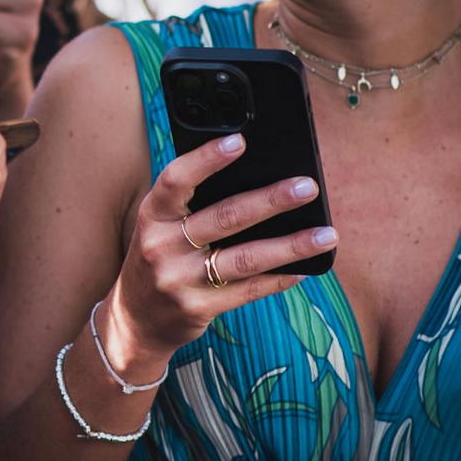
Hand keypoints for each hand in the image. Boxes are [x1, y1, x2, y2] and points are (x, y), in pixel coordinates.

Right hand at [101, 133, 335, 373]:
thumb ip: (192, 205)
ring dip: (290, 245)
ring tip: (326, 234)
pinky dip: (280, 278)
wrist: (134, 318)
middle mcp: (161, 246)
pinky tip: (305, 268)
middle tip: (307, 186)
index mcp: (152, 215)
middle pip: (224, 218)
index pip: (176, 180)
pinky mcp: (198, 308)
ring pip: (244, 258)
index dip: (207, 159)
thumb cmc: (159, 256)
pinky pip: (248, 290)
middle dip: (271, 200)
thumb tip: (257, 180)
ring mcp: (179, 280)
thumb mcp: (161, 226)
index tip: (240, 142)